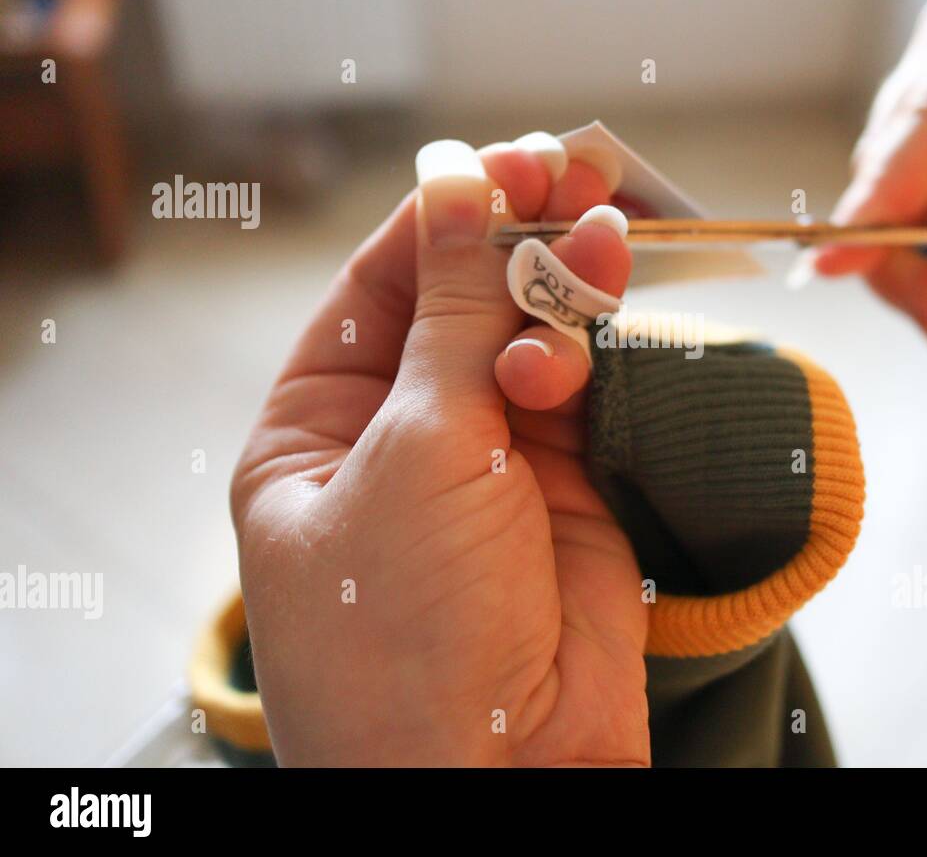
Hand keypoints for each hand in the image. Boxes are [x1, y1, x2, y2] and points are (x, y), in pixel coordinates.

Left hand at [230, 136, 649, 764]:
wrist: (502, 774)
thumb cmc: (409, 626)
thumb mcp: (417, 448)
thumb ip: (453, 313)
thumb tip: (455, 184)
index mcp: (319, 428)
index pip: (380, 288)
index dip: (439, 216)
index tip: (500, 159)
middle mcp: (402, 438)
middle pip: (460, 303)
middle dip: (511, 235)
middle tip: (570, 167)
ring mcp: (491, 464)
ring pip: (532, 338)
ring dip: (563, 279)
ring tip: (601, 226)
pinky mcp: (569, 489)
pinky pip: (587, 389)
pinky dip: (595, 343)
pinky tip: (598, 306)